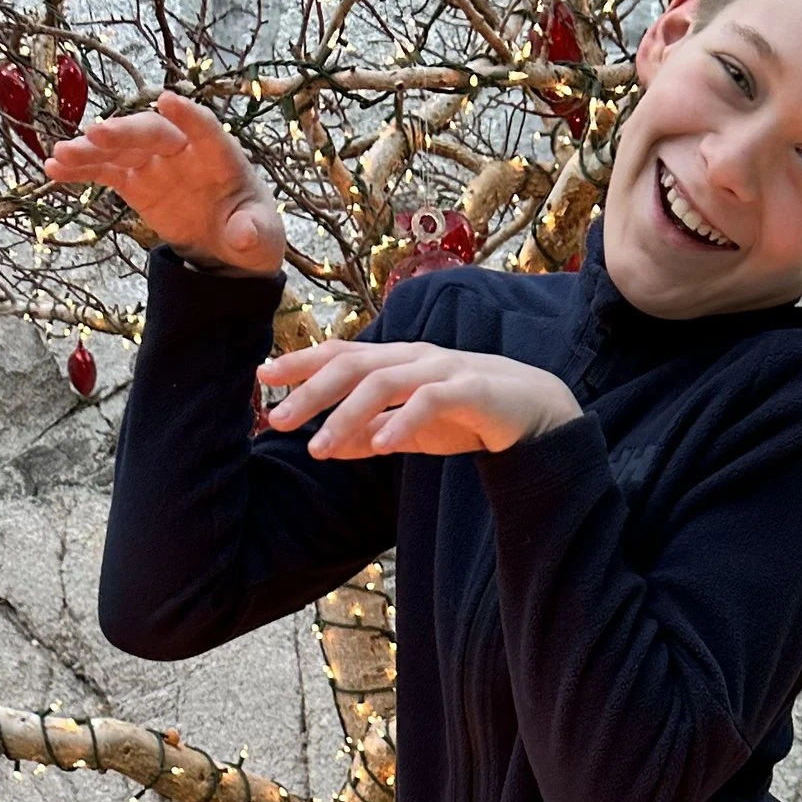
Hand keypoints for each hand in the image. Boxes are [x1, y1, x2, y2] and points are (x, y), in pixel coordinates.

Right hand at [43, 88, 285, 275]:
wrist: (230, 247)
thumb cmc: (251, 232)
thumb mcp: (262, 240)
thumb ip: (255, 234)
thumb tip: (245, 235)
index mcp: (221, 157)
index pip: (205, 130)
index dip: (188, 116)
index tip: (167, 100)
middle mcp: (185, 152)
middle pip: (152, 133)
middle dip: (126, 132)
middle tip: (96, 133)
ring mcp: (157, 164)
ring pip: (122, 149)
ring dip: (92, 150)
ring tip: (61, 155)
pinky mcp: (136, 182)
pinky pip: (106, 171)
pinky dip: (83, 169)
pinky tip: (55, 170)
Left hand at [257, 337, 581, 457]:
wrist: (538, 411)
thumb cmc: (470, 415)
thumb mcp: (412, 429)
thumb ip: (373, 434)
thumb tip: (329, 446)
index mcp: (397, 361)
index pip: (340, 354)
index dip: (301, 362)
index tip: (263, 376)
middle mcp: (414, 358)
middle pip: (352, 364)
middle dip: (310, 390)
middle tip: (276, 418)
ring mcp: (442, 370)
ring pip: (384, 383)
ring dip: (347, 414)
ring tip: (320, 446)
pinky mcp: (471, 390)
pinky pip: (430, 402)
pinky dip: (403, 423)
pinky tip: (380, 447)